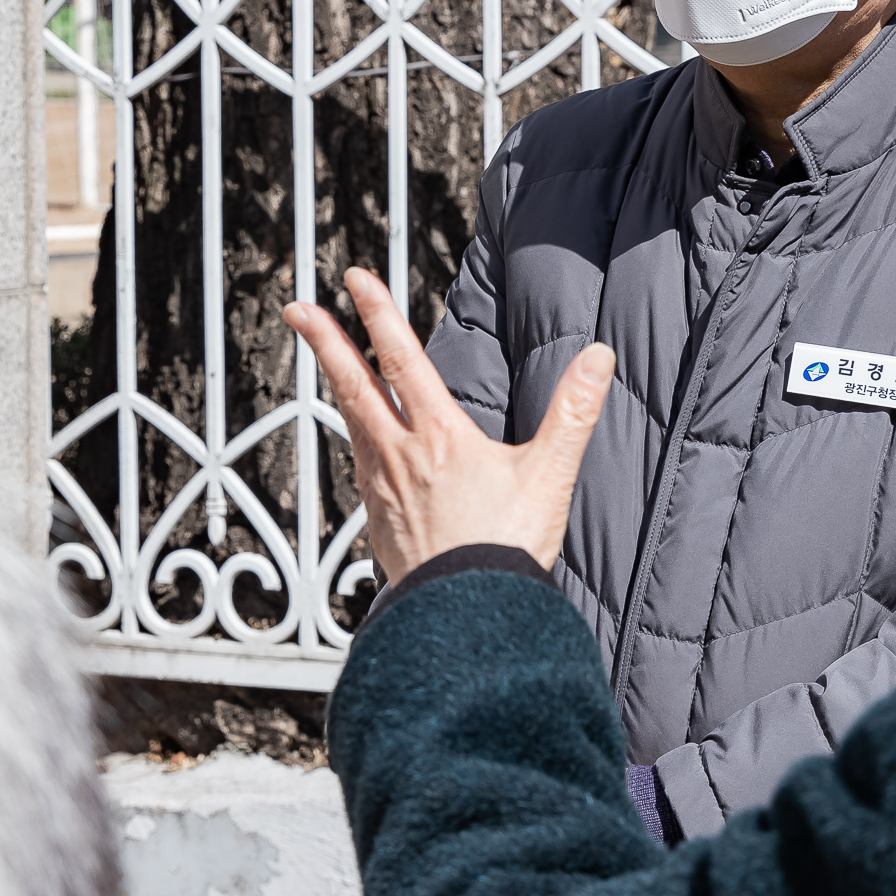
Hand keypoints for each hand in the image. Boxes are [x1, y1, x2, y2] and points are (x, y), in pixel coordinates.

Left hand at [283, 267, 615, 584]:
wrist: (467, 615)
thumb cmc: (505, 549)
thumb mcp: (548, 475)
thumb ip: (572, 412)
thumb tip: (597, 359)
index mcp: (439, 437)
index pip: (402, 360)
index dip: (378, 315)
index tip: (356, 280)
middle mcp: (400, 456)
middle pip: (355, 384)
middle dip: (325, 341)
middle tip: (297, 308)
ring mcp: (383, 487)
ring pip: (352, 422)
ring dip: (336, 384)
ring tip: (324, 360)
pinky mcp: (379, 518)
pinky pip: (361, 466)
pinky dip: (356, 439)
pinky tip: (360, 441)